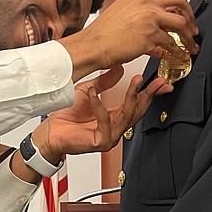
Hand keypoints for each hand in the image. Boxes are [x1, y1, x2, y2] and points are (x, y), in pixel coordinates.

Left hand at [32, 66, 170, 159]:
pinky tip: (95, 94)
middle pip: (138, 111)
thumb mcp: (88, 91)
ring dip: (132, 97)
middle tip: (158, 82)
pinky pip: (105, 122)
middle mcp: (115, 128)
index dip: (150, 93)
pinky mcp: (100, 142)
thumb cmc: (66, 115)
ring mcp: (109, 137)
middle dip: (149, 95)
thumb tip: (120, 69)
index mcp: (115, 117)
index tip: (162, 83)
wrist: (50, 131)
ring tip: (136, 82)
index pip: (137, 105)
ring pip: (126, 116)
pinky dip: (100, 106)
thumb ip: (104, 82)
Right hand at [59, 0, 198, 79]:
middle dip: (190, 15)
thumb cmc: (103, 32)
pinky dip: (180, 51)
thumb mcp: (123, 11)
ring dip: (189, 36)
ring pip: (181, 23)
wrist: (93, 44)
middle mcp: (147, 0)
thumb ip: (141, 13)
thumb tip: (156, 26)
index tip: (182, 14)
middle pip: (180, 1)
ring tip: (191, 46)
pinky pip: (172, 43)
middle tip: (192, 27)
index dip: (179, 5)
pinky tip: (181, 56)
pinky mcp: (151, 34)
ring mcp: (150, 16)